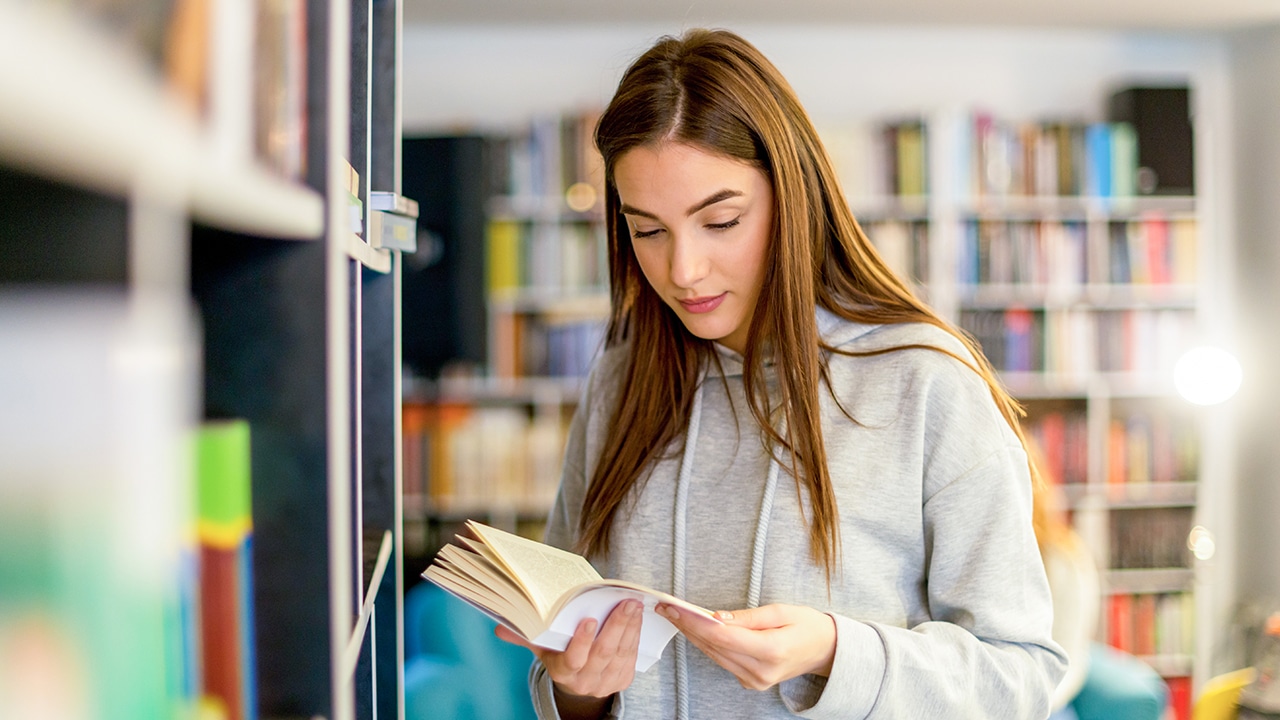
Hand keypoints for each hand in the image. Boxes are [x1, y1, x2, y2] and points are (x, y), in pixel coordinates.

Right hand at [495, 599, 643, 702]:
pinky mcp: (622, 680)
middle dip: (616, 626)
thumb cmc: (559, 653)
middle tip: (625, 602)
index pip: (574, 659)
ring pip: (620, 653)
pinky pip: (631, 657)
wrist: (578, 681)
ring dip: (630, 627)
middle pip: (603, 653)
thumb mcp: (541, 646)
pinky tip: (638, 618)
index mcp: (563, 671)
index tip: (589, 619)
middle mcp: (584, 681)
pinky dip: (635, 635)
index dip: (582, 641)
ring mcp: (605, 682)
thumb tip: (499, 627)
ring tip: (634, 604)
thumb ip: (523, 636)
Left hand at [656, 602, 835, 690]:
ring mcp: (755, 681)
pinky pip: (724, 661)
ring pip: (715, 656)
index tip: (676, 607)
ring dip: (694, 636)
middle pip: (715, 647)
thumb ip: (749, 616)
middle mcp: (761, 672)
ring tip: (675, 615)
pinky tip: (696, 629)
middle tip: (667, 607)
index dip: (696, 622)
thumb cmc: (808, 626)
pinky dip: (709, 645)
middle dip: (689, 626)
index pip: (723, 637)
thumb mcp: (782, 610)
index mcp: (771, 651)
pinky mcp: (751, 682)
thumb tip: (717, 617)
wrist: (826, 650)